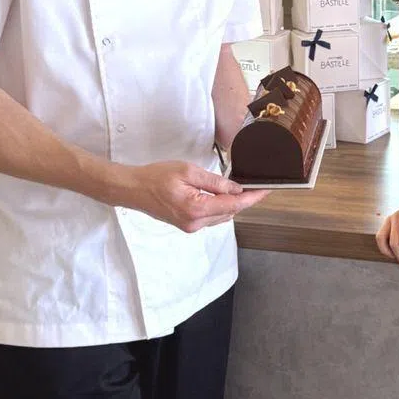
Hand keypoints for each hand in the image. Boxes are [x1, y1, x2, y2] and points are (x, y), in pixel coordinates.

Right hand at [118, 160, 269, 231]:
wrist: (132, 189)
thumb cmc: (155, 177)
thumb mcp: (187, 171)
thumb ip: (214, 181)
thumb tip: (235, 189)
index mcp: (196, 209)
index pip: (233, 205)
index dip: (252, 198)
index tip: (266, 191)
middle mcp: (195, 223)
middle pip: (230, 213)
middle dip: (244, 200)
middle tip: (256, 186)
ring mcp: (191, 227)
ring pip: (222, 216)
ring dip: (232, 204)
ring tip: (241, 189)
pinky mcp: (188, 225)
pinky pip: (211, 218)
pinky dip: (220, 207)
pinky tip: (222, 195)